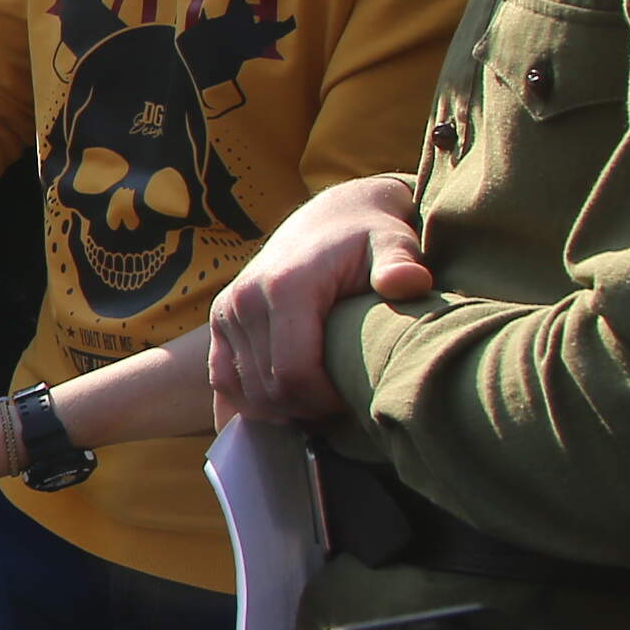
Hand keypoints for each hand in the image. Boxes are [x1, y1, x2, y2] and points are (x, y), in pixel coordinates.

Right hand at [207, 176, 431, 424]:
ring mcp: (227, 311)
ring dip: (280, 409)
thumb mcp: (392, 244)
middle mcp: (245, 300)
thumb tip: (409, 282)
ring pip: (244, 391)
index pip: (293, 374)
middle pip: (268, 389)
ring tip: (318, 403)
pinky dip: (248, 403)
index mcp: (284, 288)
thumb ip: (400, 264)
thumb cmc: (370, 238)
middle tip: (342, 405)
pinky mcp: (219, 320)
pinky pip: (222, 380)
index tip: (355, 400)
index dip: (325, 402)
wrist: (331, 218)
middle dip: (307, 410)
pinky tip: (282, 408)